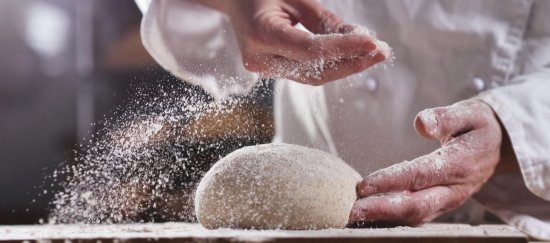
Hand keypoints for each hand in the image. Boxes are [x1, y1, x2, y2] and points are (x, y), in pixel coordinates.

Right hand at [203, 0, 387, 84]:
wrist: (235, 1)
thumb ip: (325, 20)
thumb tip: (361, 39)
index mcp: (260, 33)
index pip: (310, 50)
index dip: (344, 48)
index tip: (373, 42)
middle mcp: (259, 58)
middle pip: (314, 71)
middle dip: (351, 62)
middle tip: (383, 51)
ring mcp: (264, 68)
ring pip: (313, 77)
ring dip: (346, 66)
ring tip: (374, 54)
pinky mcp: (272, 70)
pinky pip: (306, 72)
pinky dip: (332, 65)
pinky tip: (353, 55)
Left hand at [349, 100, 504, 225]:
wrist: (500, 147)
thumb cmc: (478, 127)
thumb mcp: (470, 113)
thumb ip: (445, 117)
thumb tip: (421, 124)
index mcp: (460, 164)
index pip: (420, 175)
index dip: (391, 181)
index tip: (364, 185)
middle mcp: (455, 189)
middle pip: (416, 205)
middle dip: (382, 209)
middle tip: (353, 210)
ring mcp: (448, 200)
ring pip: (415, 215)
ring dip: (384, 217)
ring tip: (355, 215)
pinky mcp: (441, 204)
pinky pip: (416, 215)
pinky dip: (392, 218)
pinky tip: (370, 215)